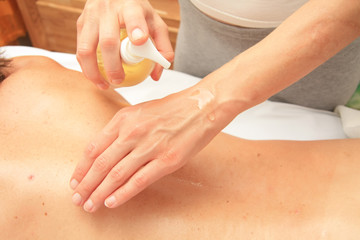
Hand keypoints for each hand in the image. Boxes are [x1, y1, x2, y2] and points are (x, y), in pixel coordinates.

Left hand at [69, 87, 225, 211]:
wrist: (202, 106)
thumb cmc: (174, 108)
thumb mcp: (141, 111)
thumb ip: (123, 129)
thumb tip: (108, 151)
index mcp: (124, 119)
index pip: (93, 147)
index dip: (81, 168)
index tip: (75, 181)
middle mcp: (132, 132)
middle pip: (101, 163)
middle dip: (86, 185)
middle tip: (77, 198)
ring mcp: (149, 146)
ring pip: (116, 174)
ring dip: (99, 193)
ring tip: (90, 205)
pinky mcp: (166, 160)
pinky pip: (138, 181)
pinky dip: (122, 194)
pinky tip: (112, 202)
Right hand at [76, 0, 173, 88]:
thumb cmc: (136, 11)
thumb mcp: (155, 24)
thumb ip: (162, 47)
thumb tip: (156, 74)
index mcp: (130, 6)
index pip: (133, 15)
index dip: (136, 28)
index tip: (140, 40)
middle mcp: (108, 9)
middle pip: (108, 40)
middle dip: (113, 65)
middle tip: (120, 80)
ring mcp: (91, 16)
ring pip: (86, 48)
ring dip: (93, 71)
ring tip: (104, 84)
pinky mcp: (81, 24)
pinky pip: (80, 50)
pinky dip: (86, 67)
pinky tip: (95, 77)